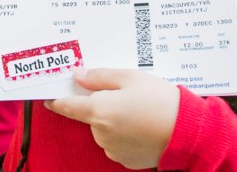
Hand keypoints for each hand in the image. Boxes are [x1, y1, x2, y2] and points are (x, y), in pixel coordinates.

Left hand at [45, 68, 179, 168]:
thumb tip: (79, 76)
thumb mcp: (130, 77)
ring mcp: (112, 149)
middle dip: (102, 104)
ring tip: (140, 109)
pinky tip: (143, 124)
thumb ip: (100, 76)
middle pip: (91, 115)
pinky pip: (117, 142)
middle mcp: (100, 133)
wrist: (186, 132)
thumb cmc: (159, 100)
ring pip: (105, 129)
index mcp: (98, 110)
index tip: (50, 97)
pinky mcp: (125, 159)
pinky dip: (125, 133)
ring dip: (114, 119)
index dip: (57, 100)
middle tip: (125, 94)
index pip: (67, 106)